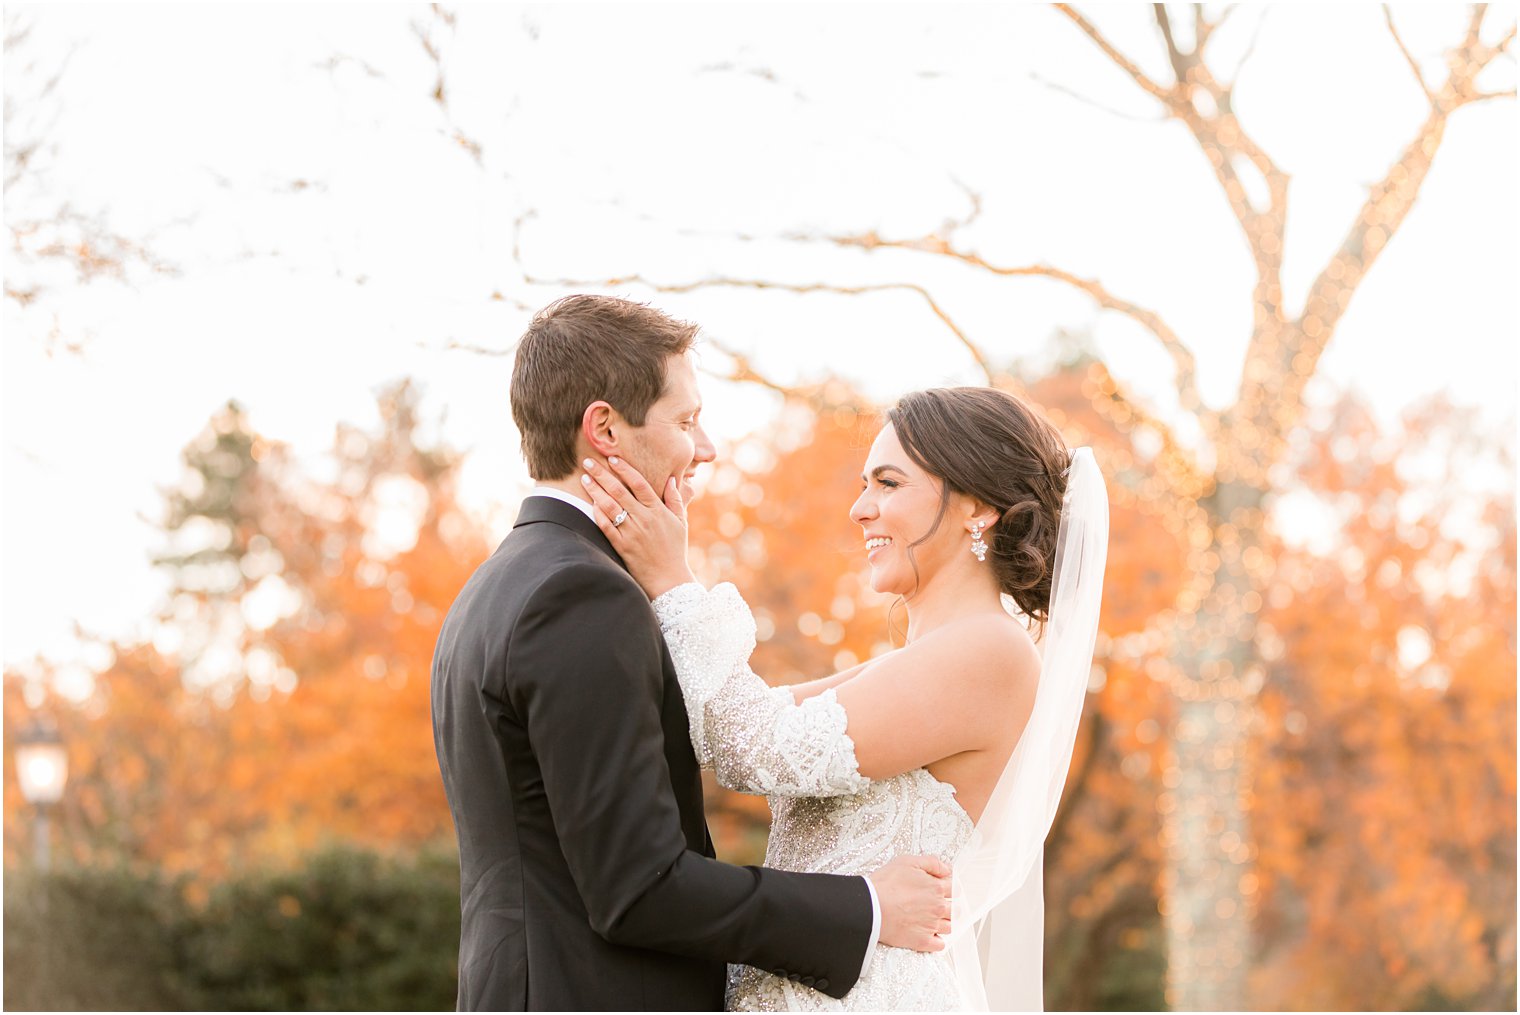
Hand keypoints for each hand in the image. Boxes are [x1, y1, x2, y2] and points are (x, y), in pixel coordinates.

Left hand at [581, 456, 697, 599]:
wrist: (669, 580)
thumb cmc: (675, 549)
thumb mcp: (680, 522)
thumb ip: (675, 499)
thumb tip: (672, 478)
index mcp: (658, 511)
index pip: (638, 483)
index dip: (624, 469)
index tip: (613, 458)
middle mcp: (643, 519)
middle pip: (619, 490)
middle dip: (602, 474)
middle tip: (589, 461)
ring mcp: (631, 532)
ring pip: (609, 506)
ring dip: (595, 490)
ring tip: (585, 478)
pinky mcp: (622, 546)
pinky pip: (606, 526)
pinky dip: (597, 514)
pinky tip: (589, 503)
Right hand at [867, 854, 952, 952]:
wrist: (870, 907)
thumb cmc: (886, 884)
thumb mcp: (908, 862)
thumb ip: (931, 863)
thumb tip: (947, 869)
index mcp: (936, 888)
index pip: (955, 889)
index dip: (949, 887)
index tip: (943, 888)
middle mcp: (937, 908)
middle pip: (954, 909)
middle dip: (948, 905)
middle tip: (936, 903)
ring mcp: (931, 926)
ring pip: (949, 927)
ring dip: (944, 922)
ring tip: (932, 918)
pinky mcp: (922, 941)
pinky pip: (940, 945)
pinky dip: (937, 941)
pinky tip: (930, 935)